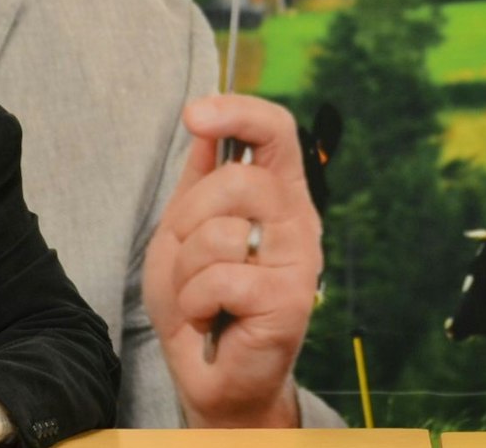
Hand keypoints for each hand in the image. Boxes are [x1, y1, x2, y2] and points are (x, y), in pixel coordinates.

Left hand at [144, 94, 320, 427]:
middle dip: (189, 218)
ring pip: (222, 233)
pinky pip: (221, 279)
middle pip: (239, 180)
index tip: (195, 114)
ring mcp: (300, 260)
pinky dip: (196, 302)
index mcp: (279, 193)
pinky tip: (211, 317)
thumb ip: (199, 179)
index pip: (276, 131)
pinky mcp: (290, 301)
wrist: (210, 374)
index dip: (238, 112)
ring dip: (187, 269)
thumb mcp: (185, 229)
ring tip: (200, 294)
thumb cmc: (201, 300)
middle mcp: (299, 220)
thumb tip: (205, 124)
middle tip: (189, 256)